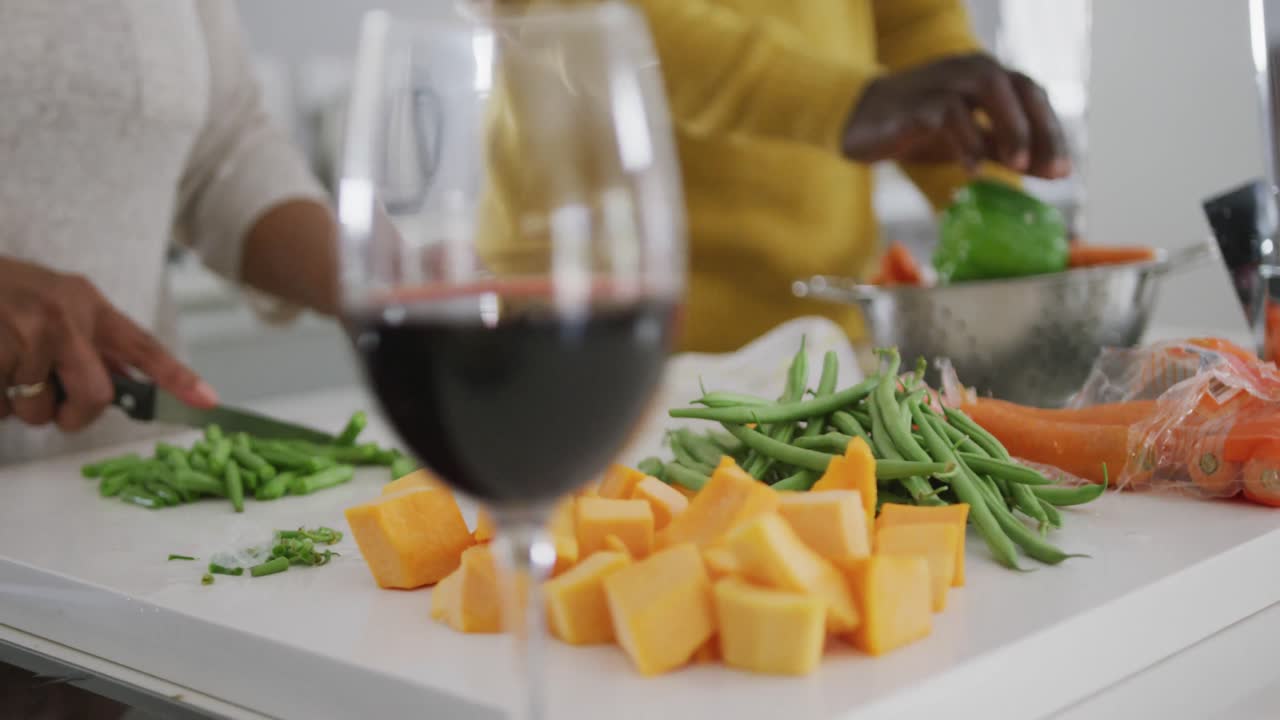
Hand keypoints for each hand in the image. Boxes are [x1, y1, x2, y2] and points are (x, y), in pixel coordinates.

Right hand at [0, 256, 216, 429]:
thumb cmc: (2, 297)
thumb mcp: (54, 304)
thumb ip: (89, 343)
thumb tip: (124, 389)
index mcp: (85, 303)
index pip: (141, 345)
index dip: (177, 377)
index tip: (208, 402)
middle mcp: (61, 315)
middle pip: (96, 396)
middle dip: (73, 415)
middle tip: (51, 401)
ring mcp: (24, 332)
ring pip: (39, 410)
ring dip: (18, 405)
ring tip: (2, 366)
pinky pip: (1, 408)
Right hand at [842, 53, 1070, 178]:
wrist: (858, 122)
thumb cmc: (916, 128)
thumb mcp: (968, 142)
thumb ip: (1004, 151)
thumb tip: (1050, 170)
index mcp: (987, 76)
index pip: (1034, 96)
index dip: (1053, 131)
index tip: (1063, 170)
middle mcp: (970, 69)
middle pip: (1020, 88)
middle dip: (1041, 130)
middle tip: (1051, 170)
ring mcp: (943, 79)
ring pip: (990, 88)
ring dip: (1011, 126)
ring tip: (1019, 165)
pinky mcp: (917, 100)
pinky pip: (948, 112)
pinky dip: (966, 141)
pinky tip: (971, 170)